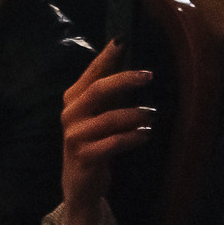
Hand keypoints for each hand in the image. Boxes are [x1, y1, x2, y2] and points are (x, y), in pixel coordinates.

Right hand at [58, 41, 154, 224]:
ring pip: (109, 119)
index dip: (106, 57)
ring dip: (135, 115)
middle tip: (148, 75)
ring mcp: (76, 136)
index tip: (122, 40)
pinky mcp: (85, 157)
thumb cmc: (94, 142)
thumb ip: (108, 94)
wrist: (79, 183)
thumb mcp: (98, 115)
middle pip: (98, 90)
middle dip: (124, 80)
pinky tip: (145, 134)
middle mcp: (71, 114)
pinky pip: (113, 143)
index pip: (91, 72)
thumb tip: (131, 66)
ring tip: (152, 115)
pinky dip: (133, 137)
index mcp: (73, 99)